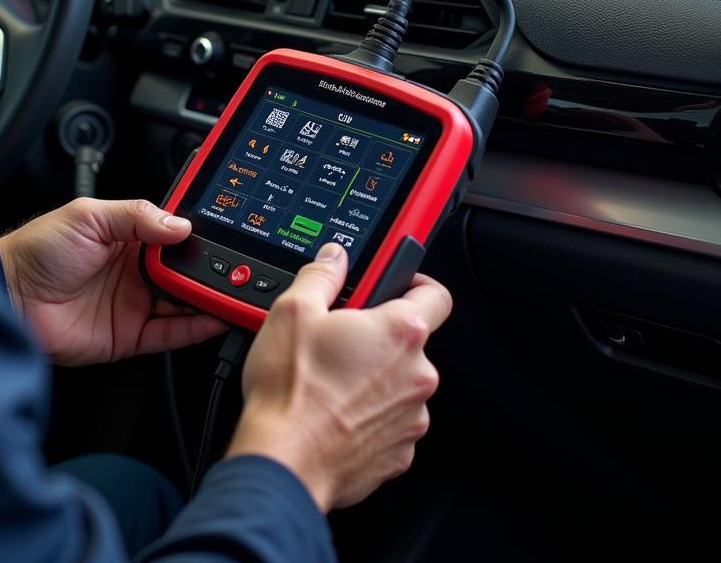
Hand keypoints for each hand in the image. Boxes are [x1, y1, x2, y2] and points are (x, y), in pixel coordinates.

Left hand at [0, 198, 225, 365]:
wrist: (8, 296)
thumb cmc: (37, 251)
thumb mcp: (89, 216)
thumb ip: (136, 216)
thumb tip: (178, 223)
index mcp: (128, 237)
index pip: (174, 236)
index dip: (197, 237)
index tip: (224, 236)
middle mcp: (135, 271)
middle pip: (184, 272)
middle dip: (209, 270)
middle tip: (234, 268)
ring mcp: (133, 304)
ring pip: (183, 302)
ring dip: (207, 298)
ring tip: (233, 292)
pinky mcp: (128, 335)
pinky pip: (170, 333)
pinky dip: (194, 328)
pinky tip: (213, 318)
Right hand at [226, 242, 451, 511]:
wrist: (284, 462)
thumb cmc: (292, 391)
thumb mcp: (293, 310)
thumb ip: (322, 274)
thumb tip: (335, 258)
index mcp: (400, 332)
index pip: (436, 294)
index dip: (415, 283)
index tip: (396, 285)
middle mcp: (417, 375)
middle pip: (410, 342)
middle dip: (378, 336)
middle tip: (339, 338)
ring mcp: (411, 417)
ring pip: (399, 383)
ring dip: (374, 378)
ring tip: (330, 380)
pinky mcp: (399, 453)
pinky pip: (391, 421)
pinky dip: (369, 415)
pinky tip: (335, 412)